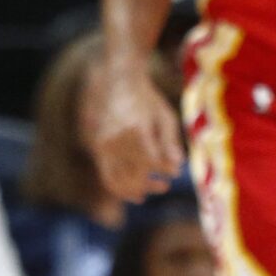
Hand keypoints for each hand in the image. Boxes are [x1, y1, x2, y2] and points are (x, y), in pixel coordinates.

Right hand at [85, 58, 183, 202]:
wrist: (118, 82)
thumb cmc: (147, 99)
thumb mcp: (164, 116)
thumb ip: (170, 142)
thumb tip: (178, 166)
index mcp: (136, 128)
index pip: (151, 160)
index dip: (164, 170)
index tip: (175, 174)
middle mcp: (117, 138)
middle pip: (133, 173)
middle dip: (151, 184)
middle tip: (165, 187)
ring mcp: (104, 143)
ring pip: (118, 179)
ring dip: (135, 190)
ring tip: (148, 193)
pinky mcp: (97, 147)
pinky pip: (107, 175)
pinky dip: (120, 187)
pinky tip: (134, 192)